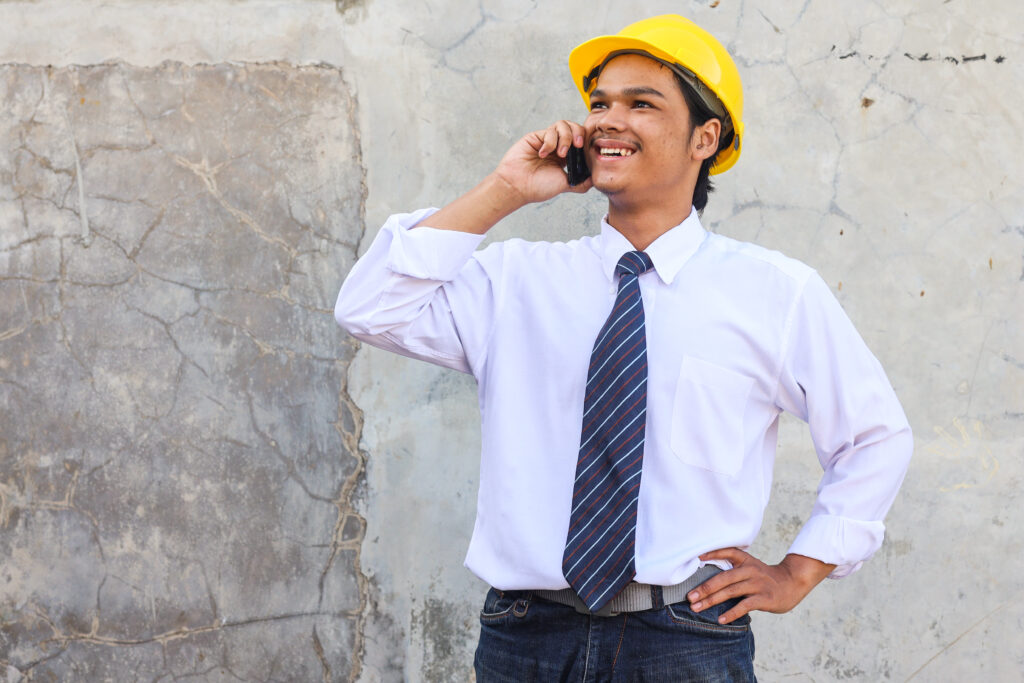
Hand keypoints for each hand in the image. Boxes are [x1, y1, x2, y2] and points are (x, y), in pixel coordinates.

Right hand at [492, 120, 591, 204]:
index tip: (585, 150)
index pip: (580, 140)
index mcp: (566, 157)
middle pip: (574, 127)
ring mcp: (547, 140)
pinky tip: (543, 154)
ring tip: (560, 154)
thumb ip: (581, 182)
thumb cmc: (538, 187)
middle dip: (579, 133)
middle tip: (578, 145)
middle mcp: (557, 146)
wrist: (517, 187)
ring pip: (563, 124)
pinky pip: (550, 130)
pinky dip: (550, 142)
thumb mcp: (565, 185)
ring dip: (565, 137)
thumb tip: (596, 178)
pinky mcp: (536, 136)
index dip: (585, 141)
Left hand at [686, 549, 835, 624]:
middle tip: (690, 597)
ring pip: (730, 592)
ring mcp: (757, 584)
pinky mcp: (764, 598)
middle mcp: (750, 570)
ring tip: (697, 608)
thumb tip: (707, 580)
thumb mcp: (751, 566)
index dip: (713, 553)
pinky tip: (721, 619)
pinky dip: (731, 613)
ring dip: (712, 601)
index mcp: (745, 560)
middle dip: (704, 588)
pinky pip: (744, 606)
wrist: (792, 583)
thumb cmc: (765, 577)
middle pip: (723, 578)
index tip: (697, 558)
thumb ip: (733, 569)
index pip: (728, 552)